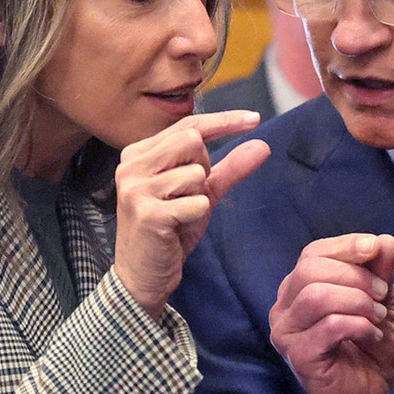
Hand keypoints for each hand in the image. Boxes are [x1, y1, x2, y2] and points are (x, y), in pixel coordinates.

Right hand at [113, 110, 270, 319]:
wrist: (143, 275)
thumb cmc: (170, 230)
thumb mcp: (202, 193)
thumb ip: (229, 167)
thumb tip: (262, 144)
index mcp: (139, 153)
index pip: (188, 125)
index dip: (223, 121)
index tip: (255, 118)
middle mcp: (131, 165)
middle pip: (193, 141)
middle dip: (204, 167)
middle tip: (190, 194)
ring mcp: (136, 188)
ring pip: (196, 172)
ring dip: (199, 196)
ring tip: (179, 214)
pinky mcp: (147, 213)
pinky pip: (196, 202)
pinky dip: (197, 215)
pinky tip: (177, 227)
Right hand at [270, 234, 393, 393]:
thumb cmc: (367, 345)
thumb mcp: (380, 300)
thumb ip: (380, 270)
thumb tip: (386, 241)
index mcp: (298, 288)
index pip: (313, 253)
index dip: (346, 246)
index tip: (376, 248)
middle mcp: (283, 307)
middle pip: (310, 269)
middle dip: (355, 275)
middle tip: (382, 293)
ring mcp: (286, 332)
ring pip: (316, 295)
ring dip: (357, 300)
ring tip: (377, 316)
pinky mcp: (298, 355)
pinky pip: (329, 326)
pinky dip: (358, 324)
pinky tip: (371, 334)